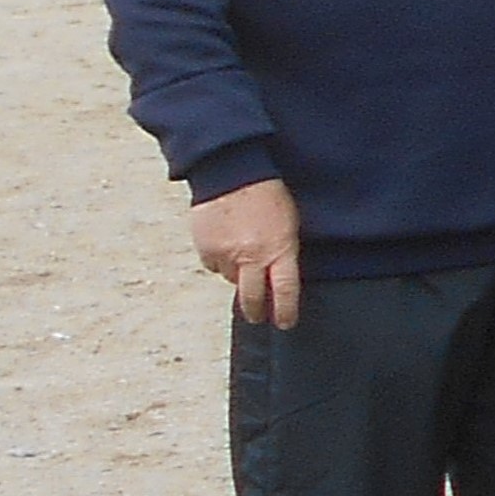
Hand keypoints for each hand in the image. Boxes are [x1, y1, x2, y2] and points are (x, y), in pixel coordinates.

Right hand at [189, 179, 302, 328]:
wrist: (232, 172)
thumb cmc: (269, 194)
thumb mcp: (289, 224)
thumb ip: (284, 251)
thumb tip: (278, 276)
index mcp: (279, 250)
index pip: (285, 291)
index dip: (285, 311)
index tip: (285, 323)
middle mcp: (251, 257)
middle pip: (252, 298)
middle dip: (256, 311)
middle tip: (258, 317)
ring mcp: (225, 255)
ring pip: (230, 279)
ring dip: (237, 275)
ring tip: (243, 254)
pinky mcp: (204, 248)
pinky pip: (213, 265)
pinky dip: (219, 260)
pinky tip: (226, 242)